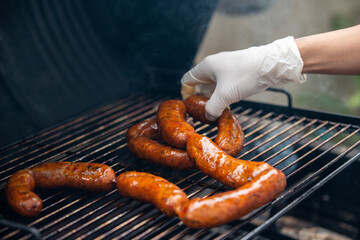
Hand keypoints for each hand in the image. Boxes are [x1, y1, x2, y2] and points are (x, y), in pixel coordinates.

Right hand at [181, 36, 305, 120]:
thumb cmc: (246, 75)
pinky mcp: (237, 72)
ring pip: (213, 86)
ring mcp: (226, 68)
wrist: (272, 65)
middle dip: (201, 99)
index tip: (191, 107)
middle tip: (205, 112)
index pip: (187, 81)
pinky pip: (224, 85)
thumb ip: (212, 108)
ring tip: (218, 111)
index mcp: (206, 66)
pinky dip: (224, 95)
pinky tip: (230, 104)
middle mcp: (214, 65)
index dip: (186, 95)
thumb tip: (209, 116)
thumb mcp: (225, 95)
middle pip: (200, 84)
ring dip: (214, 99)